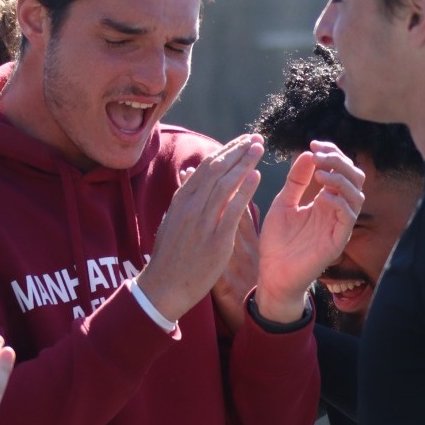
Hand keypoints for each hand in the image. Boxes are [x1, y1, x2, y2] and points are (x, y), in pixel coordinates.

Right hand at [136, 135, 262, 321]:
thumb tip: (190, 174)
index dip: (225, 151)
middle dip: (238, 151)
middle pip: (217, 169)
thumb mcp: (171, 220)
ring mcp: (203, 222)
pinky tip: (256, 177)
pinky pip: (233, 210)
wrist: (165, 286)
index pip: (206, 168)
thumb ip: (184, 197)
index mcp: (181, 201)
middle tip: (256, 138)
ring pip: (225, 184)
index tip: (241, 142)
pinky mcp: (216, 239)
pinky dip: (245, 190)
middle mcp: (191, 207)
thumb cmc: (169, 256)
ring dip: (244, 163)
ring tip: (259, 150)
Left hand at [256, 141, 364, 320]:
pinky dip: (339, 201)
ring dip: (340, 179)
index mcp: (324, 199)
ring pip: (356, 194)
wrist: (272, 274)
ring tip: (321, 174)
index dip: (331, 153)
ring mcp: (338, 225)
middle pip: (354, 177)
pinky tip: (323, 196)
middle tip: (319, 155)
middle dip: (339, 161)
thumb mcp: (283, 203)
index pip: (340, 169)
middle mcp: (336, 210)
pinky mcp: (338, 241)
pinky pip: (348, 216)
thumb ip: (296, 180)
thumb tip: (307, 153)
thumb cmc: (277, 242)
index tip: (313, 144)